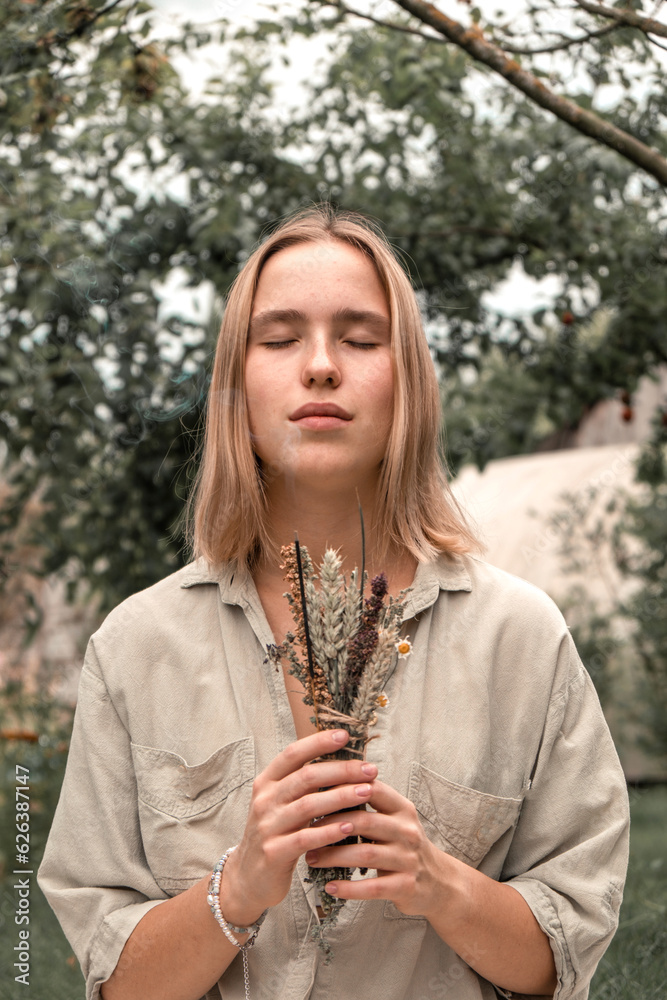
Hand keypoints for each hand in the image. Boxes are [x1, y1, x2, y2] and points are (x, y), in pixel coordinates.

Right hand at [220, 729, 378, 925]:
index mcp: (267, 782)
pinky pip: (306, 838)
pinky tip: (350, 826)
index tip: (345, 736)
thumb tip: (342, 762)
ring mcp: (267, 826)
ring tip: (367, 792)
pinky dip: (329, 831)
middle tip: (370, 769)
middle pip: (306, 777)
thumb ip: (302, 785)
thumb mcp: (280, 803)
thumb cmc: (275, 833)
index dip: (318, 742)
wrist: (248, 877)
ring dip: (341, 797)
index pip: (293, 754)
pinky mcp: (274, 852)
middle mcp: (265, 800)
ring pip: (308, 805)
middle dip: (341, 770)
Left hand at [304, 779, 445, 918]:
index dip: (343, 789)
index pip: (372, 789)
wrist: (438, 883)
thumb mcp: (395, 819)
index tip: (314, 794)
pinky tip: (331, 886)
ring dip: (333, 857)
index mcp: (402, 809)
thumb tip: (328, 784)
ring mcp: (408, 859)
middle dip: (331, 826)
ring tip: (311, 858)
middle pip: (364, 821)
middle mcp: (407, 830)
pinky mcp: (406, 886)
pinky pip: (372, 887)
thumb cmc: (404, 845)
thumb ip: (370, 804)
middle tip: (305, 831)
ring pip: (365, 854)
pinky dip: (349, 887)